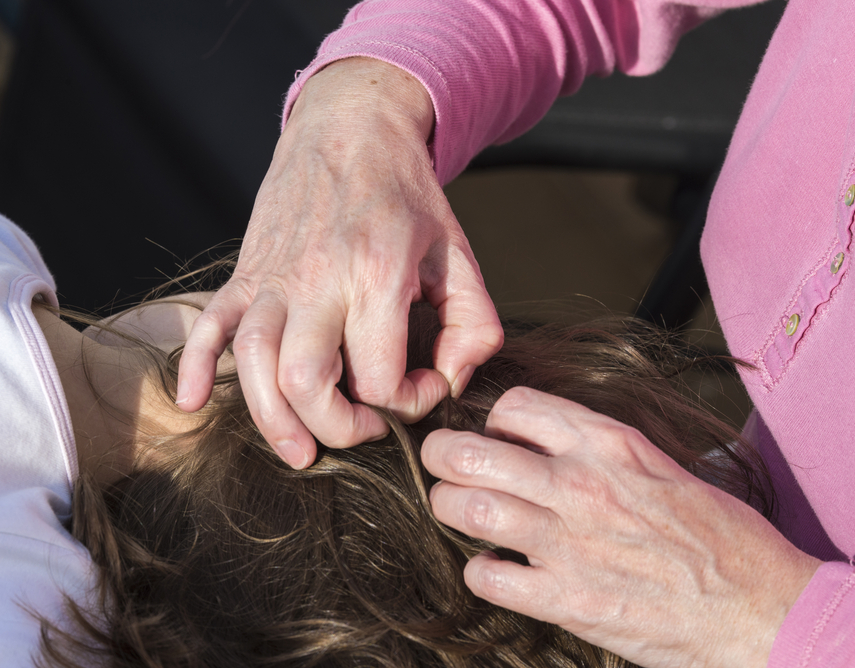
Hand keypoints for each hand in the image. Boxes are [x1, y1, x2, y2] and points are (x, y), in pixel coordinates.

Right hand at [177, 58, 502, 467]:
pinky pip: (208, 323)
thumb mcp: (461, 255)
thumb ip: (476, 325)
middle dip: (336, 428)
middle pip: (306, 381)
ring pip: (253, 362)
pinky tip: (194, 402)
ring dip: (271, 419)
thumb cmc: (409, 195)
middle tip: (364, 431)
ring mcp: (274, 277)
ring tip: (298, 452)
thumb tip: (452, 381)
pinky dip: (194, 366)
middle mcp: (319, 279)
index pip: (381, 378)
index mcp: (377, 276)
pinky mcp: (246, 272)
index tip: (425, 385)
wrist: (351, 127)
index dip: (408, 403)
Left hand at [422, 387, 819, 667]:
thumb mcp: (667, 468)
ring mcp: (570, 543)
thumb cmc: (724, 539)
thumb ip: (607, 453)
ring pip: (467, 508)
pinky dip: (480, 571)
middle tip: (441, 464)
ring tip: (458, 512)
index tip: (495, 435)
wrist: (762, 607)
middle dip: (442, 455)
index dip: (494, 419)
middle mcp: (582, 484)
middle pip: (471, 451)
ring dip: (450, 508)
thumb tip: (557, 448)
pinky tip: (495, 569)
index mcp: (611, 443)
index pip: (516, 405)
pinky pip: (487, 577)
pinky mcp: (567, 600)